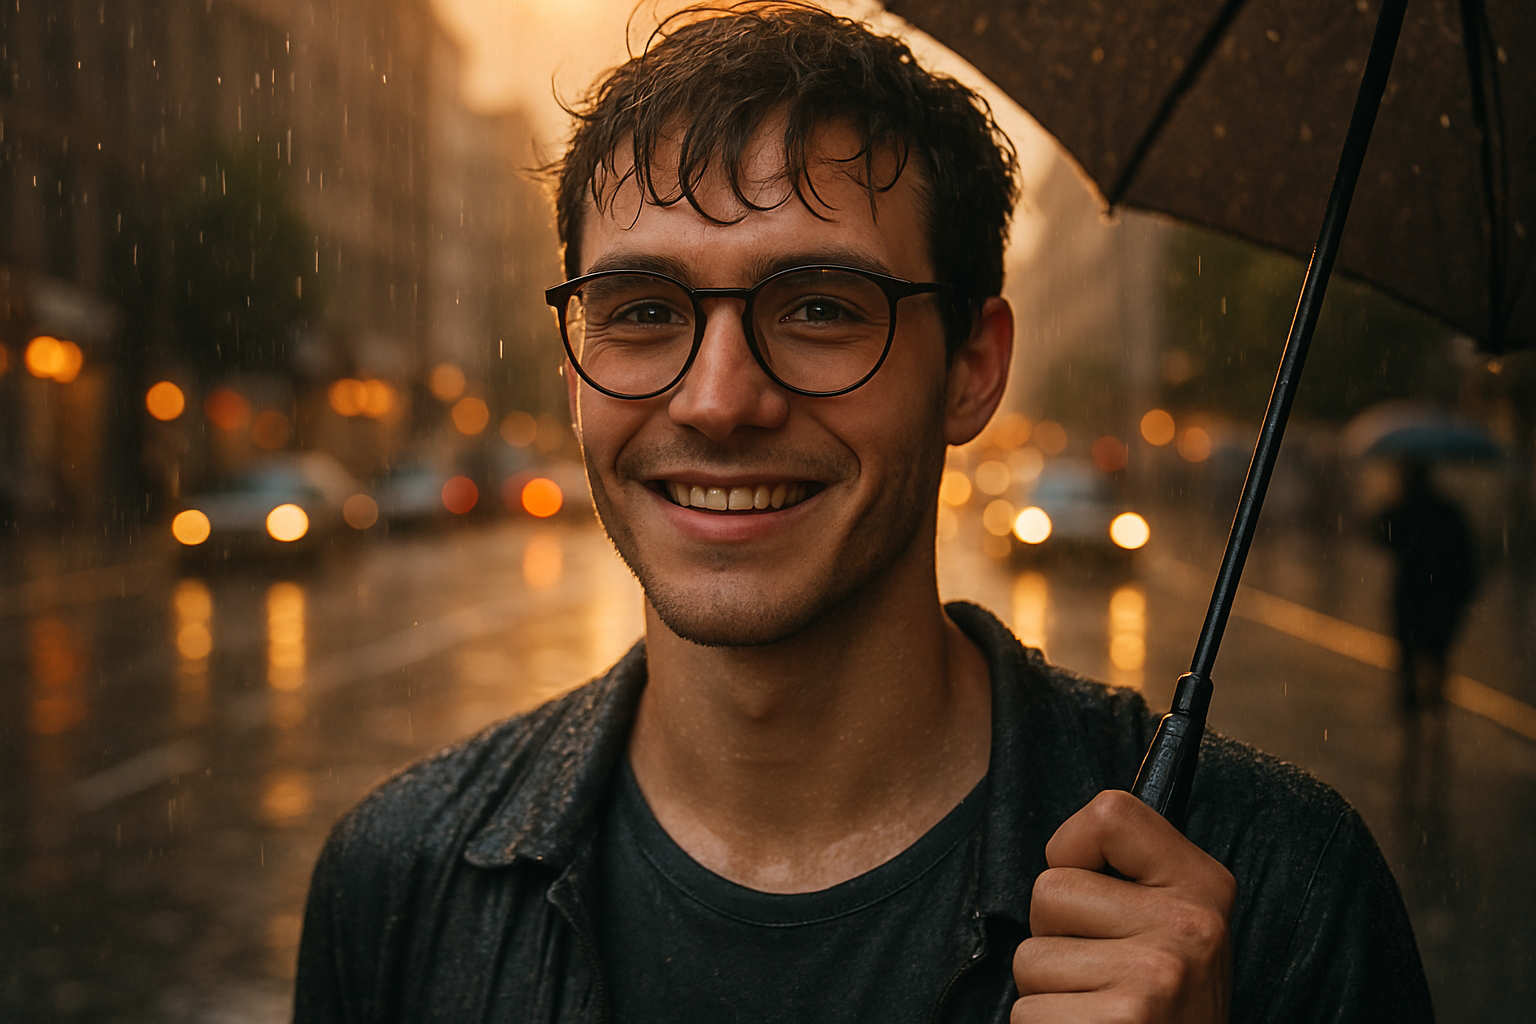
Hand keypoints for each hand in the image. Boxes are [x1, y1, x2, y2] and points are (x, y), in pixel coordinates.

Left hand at [1011, 790, 1234, 1022]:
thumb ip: (1129, 877)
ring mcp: (1157, 978)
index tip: (1093, 888)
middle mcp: (1189, 926)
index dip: (1073, 851)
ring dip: (1049, 995)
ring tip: (1100, 1011)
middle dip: (1055, 938)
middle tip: (1102, 976)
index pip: (1109, 813)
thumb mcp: (1173, 926)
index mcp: (1202, 884)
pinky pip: (1029, 1014)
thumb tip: (1070, 841)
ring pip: (1029, 960)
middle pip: (1048, 892)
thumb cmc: (1166, 1007)